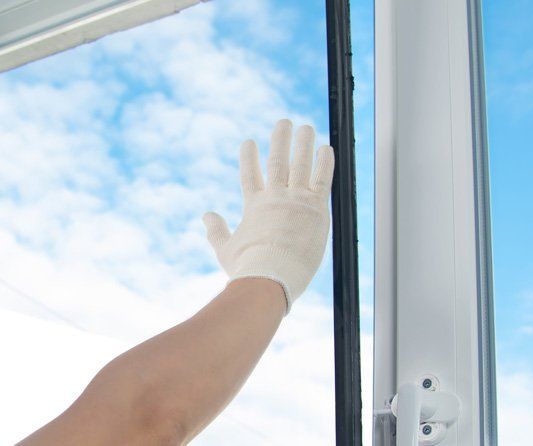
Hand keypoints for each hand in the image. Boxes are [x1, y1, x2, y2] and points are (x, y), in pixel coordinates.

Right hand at [202, 119, 333, 313]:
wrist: (271, 276)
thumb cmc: (247, 269)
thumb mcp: (224, 250)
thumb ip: (216, 231)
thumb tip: (205, 215)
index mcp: (254, 206)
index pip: (250, 175)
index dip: (249, 158)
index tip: (249, 142)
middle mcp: (275, 197)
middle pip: (278, 161)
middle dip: (280, 140)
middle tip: (284, 122)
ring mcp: (296, 200)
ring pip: (301, 164)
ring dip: (303, 143)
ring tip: (306, 126)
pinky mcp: (317, 208)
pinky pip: (322, 180)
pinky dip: (324, 163)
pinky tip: (326, 147)